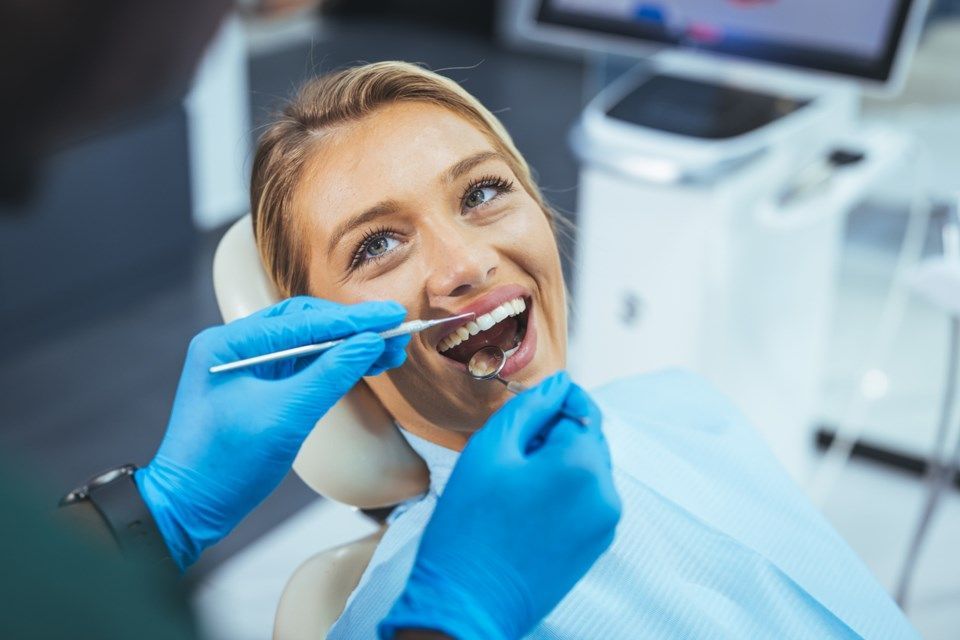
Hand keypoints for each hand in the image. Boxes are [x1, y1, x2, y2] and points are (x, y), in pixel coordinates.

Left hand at [135, 297, 408, 568]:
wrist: (188, 510)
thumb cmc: (225, 465)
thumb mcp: (285, 418)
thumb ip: (330, 376)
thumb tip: (369, 344)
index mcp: (228, 344)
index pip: (302, 321)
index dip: (353, 320)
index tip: (392, 315)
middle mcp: (234, 346)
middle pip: (305, 324)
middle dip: (352, 329)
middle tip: (395, 331)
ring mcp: (245, 366)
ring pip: (306, 344)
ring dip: (347, 347)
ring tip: (389, 351)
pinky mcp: (257, 388)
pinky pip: (300, 366)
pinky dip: (332, 365)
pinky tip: (362, 365)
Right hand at [380, 372, 621, 639]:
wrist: (467, 603)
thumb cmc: (469, 525)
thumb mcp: (490, 450)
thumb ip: (530, 407)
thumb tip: (560, 382)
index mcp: (582, 464)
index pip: (581, 408)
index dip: (554, 400)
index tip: (527, 406)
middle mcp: (606, 493)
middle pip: (588, 438)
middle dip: (555, 434)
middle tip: (510, 451)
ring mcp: (605, 524)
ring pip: (588, 469)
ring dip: (559, 463)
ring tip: (514, 483)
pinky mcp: (596, 546)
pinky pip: (587, 499)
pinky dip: (563, 491)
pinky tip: (525, 507)